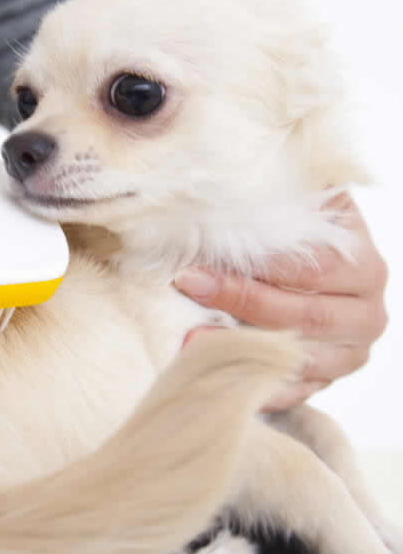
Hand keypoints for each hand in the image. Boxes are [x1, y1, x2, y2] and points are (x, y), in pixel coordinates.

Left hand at [176, 194, 387, 411]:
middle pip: (302, 315)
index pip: (311, 269)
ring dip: (239, 349)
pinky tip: (213, 374)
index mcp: (364, 268)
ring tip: (189, 340)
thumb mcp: (310, 210)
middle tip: (188, 288)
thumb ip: (294, 192)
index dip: (255, 268)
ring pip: (294, 357)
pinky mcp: (323, 382)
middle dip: (240, 302)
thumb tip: (252, 162)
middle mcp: (365, 315)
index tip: (199, 264)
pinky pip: (290, 392)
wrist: (329, 281)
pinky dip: (252, 384)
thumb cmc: (307, 243)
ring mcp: (346, 355)